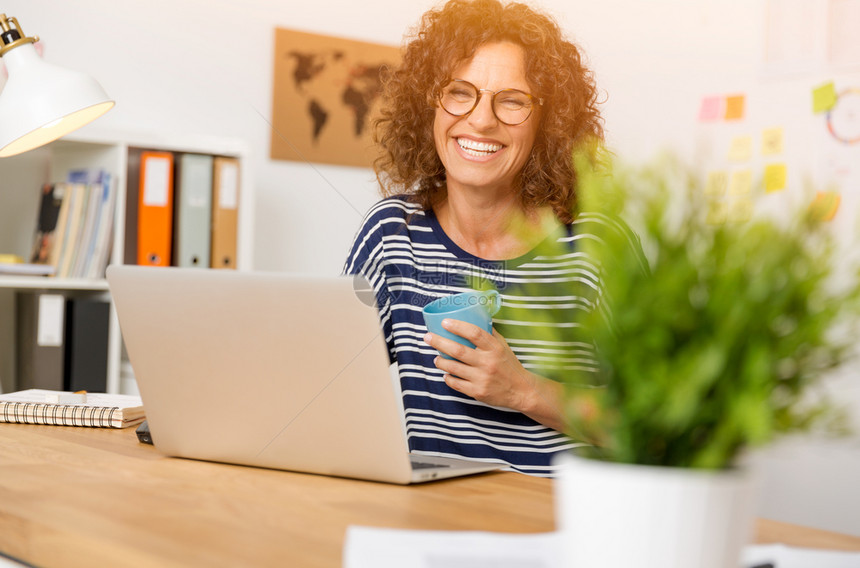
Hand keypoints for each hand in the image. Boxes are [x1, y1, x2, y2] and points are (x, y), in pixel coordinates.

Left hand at [423, 318, 541, 414]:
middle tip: (427, 337)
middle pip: (458, 350)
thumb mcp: (503, 346)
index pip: (474, 333)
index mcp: (494, 349)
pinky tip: (445, 373)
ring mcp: (482, 378)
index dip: (458, 326)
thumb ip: (489, 334)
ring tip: (436, 357)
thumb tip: (474, 316)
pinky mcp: (477, 392)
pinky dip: (448, 377)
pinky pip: (456, 384)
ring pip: (453, 368)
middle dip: (439, 342)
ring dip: (440, 361)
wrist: (521, 391)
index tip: (444, 322)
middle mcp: (488, 363)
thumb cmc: (509, 365)